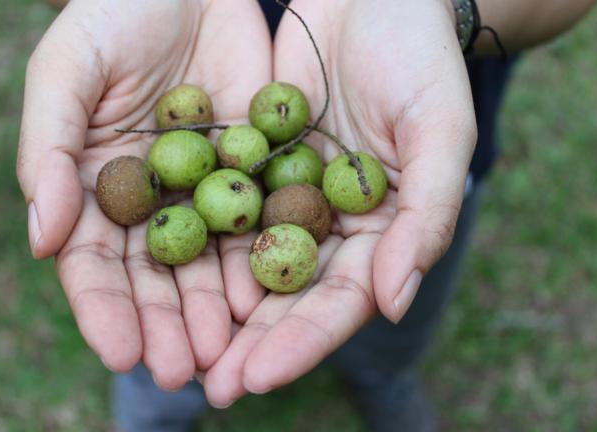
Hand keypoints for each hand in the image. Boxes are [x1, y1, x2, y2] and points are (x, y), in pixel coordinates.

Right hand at [16, 0, 270, 388]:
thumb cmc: (113, 16)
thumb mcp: (66, 72)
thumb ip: (47, 151)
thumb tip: (41, 239)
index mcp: (95, 188)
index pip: (94, 264)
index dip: (104, 310)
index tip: (122, 352)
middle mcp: (151, 202)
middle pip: (155, 278)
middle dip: (166, 326)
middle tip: (183, 372)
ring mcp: (205, 190)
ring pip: (209, 264)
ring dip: (216, 313)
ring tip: (227, 354)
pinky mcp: (254, 171)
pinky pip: (259, 222)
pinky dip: (261, 261)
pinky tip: (270, 298)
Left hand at [203, 0, 475, 405]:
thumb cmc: (419, 57)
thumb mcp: (439, 131)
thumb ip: (425, 217)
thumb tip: (392, 302)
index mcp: (382, 230)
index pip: (341, 301)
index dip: (301, 342)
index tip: (256, 378)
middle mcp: (331, 222)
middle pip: (286, 295)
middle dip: (247, 343)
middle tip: (205, 387)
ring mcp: (287, 194)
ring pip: (245, 261)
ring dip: (211, 309)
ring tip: (172, 352)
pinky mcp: (249, 161)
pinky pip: (217, 207)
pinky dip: (192, 241)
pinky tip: (157, 274)